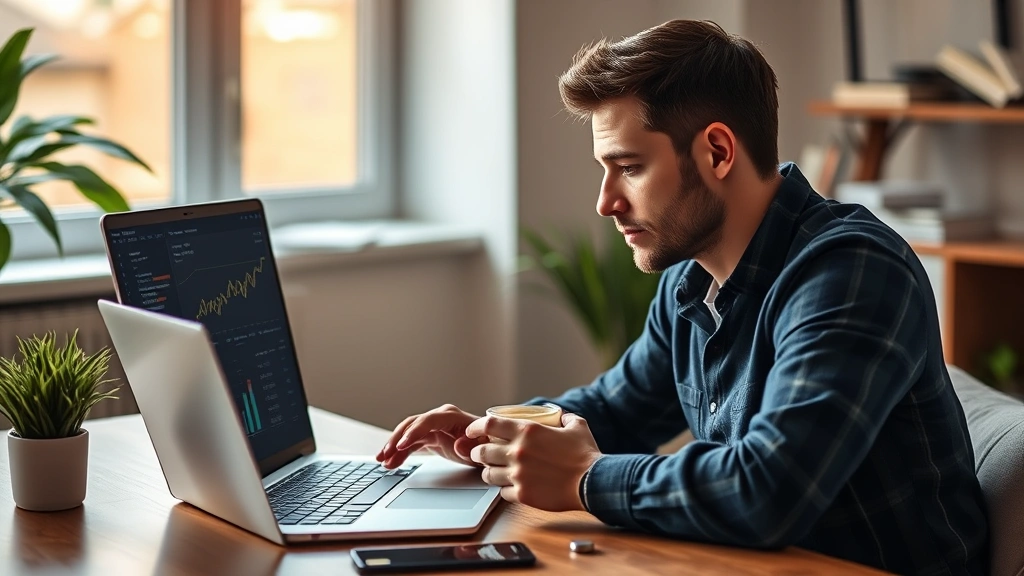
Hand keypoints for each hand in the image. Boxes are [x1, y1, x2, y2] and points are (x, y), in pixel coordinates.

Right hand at [376, 404, 485, 468]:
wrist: (490, 447)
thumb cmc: (487, 444)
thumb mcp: (483, 447)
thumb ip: (472, 446)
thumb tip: (459, 444)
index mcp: (451, 416)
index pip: (427, 421)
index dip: (413, 432)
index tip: (401, 445)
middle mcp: (439, 418)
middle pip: (412, 425)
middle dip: (396, 439)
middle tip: (385, 454)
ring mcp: (433, 427)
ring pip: (407, 434)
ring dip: (394, 447)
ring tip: (382, 461)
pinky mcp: (430, 437)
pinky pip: (411, 444)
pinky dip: (400, 453)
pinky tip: (391, 463)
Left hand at [465, 412, 601, 511]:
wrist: (593, 482)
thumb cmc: (586, 454)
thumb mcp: (576, 426)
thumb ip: (564, 418)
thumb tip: (560, 415)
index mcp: (527, 431)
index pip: (488, 424)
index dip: (475, 428)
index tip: (471, 432)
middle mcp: (518, 451)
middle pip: (481, 451)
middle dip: (478, 453)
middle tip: (481, 455)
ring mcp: (518, 474)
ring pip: (487, 474)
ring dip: (490, 472)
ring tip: (496, 472)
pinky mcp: (522, 494)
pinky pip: (502, 492)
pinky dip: (505, 489)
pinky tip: (513, 487)